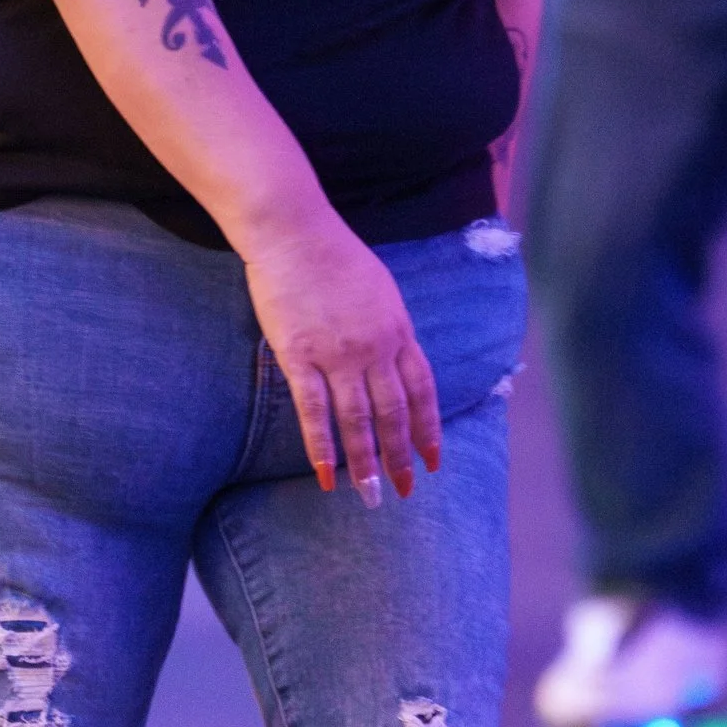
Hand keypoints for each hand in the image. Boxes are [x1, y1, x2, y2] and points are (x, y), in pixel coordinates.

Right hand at [240, 211, 443, 504]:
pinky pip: (313, 411)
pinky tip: (325, 475)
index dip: (428, 428)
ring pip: (357, 420)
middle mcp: (375, 347)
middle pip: (394, 413)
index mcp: (398, 330)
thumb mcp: (381, 290)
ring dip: (365, 462)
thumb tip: (394, 359)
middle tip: (404, 490)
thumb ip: (389, 328)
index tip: (433, 460)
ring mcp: (337, 355)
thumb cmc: (334, 254)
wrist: (294, 231)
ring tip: (370, 495)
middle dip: (401, 455)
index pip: (422, 390)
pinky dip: (320, 447)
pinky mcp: (299, 357)